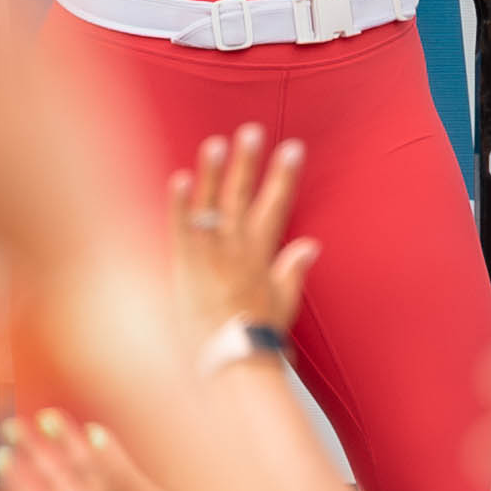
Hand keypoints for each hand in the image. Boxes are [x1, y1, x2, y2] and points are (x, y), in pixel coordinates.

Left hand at [168, 126, 317, 341]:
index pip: (276, 205)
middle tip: (252, 131)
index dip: (284, 175)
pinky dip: (181, 204)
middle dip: (248, 162)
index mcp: (261, 254)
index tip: (292, 147)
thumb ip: (293, 269)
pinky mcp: (186, 265)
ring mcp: (212, 255)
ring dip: (214, 174)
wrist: (229, 359)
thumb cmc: (255, 335)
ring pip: (213, 205)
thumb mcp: (283, 301)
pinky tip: (179, 179)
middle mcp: (238, 248)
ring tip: (216, 143)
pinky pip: (182, 228)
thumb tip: (311, 244)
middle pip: (243, 196)